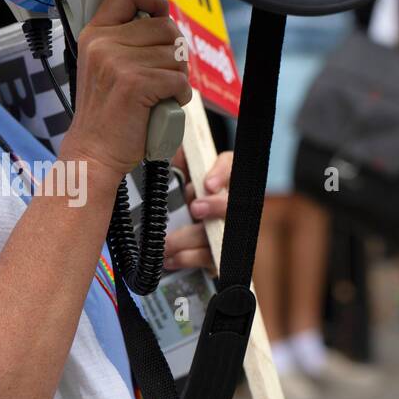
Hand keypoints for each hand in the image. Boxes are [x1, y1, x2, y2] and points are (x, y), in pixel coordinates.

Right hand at [60, 0, 191, 181]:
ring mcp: (117, 62)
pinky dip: (180, 95)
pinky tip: (165, 104)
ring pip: (175, 55)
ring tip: (160, 93)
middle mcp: (103, 43)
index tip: (160, 13)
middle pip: (165, 26)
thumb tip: (164, 20)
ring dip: (178, 76)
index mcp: (94, 34)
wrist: (93, 152)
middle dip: (174, 52)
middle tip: (164, 74)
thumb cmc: (104, 116)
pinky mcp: (135, 83)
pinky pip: (178, 79)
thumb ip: (125, 42)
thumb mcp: (103, 68)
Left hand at [163, 149, 231, 273]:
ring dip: (191, 239)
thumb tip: (164, 137)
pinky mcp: (220, 254)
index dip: (223, 172)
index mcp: (218, 176)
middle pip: (234, 202)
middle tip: (195, 209)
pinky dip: (187, 259)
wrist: (173, 233)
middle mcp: (230, 202)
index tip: (208, 183)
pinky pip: (210, 260)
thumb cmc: (175, 194)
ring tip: (166, 244)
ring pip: (220, 235)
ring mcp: (228, 230)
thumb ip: (174, 157)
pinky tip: (170, 259)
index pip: (231, 164)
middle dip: (216, 206)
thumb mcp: (172, 172)